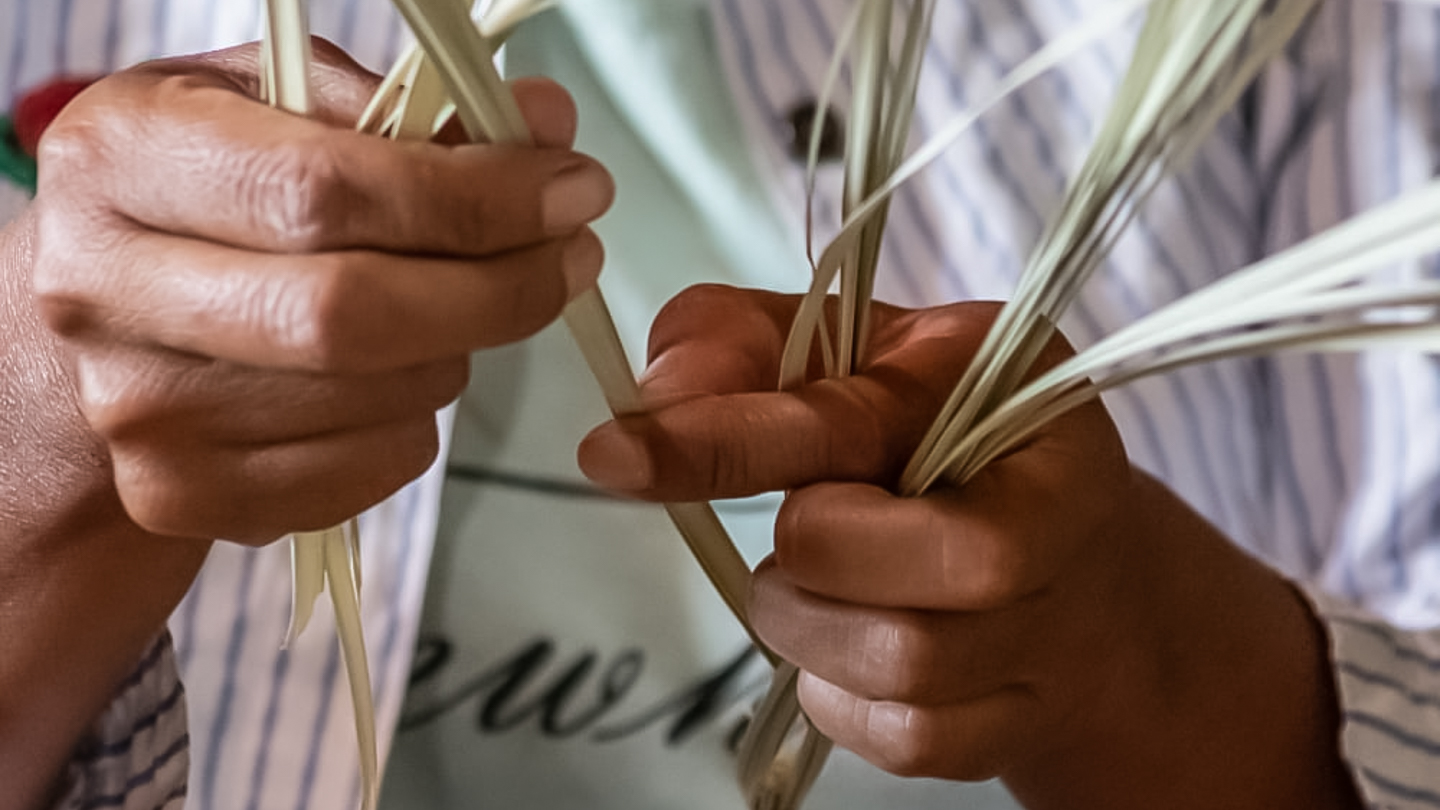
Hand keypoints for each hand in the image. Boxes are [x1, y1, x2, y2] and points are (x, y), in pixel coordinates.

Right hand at [1, 40, 609, 808]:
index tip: (570, 191)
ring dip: (460, 350)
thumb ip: (405, 108)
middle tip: (569, 258)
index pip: (327, 193)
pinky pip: (372, 469)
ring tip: (454, 305)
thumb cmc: (200, 192)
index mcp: (123, 161)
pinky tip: (397, 374)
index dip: (475, 199)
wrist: (101, 316)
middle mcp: (107, 294)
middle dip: (499, 289)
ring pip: (381, 399)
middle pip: (353, 316)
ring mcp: (145, 413)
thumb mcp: (269, 104)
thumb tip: (547, 126)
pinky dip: (420, 420)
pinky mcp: (188, 495)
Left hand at [579, 285, 1360, 809]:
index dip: (724, 438)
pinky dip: (845, 699)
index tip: (614, 454)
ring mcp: (1050, 623)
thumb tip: (654, 392)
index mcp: (1004, 385)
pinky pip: (904, 738)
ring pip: (895, 659)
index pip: (846, 418)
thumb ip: (747, 345)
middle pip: (881, 557)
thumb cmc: (947, 446)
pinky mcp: (1023, 718)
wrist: (1081, 573)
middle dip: (804, 554)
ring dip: (814, 628)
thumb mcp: (857, 356)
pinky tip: (858, 652)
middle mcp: (1048, 504)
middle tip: (806, 534)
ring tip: (826, 589)